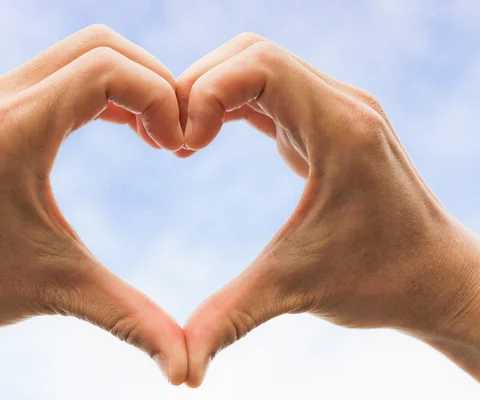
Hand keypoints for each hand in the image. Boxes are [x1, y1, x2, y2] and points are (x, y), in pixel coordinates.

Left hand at [0, 24, 187, 383]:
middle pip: (102, 45)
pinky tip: (126, 127)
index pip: (107, 69)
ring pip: (83, 50)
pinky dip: (106, 89)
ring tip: (156, 134)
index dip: (161, 97)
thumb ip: (132, 322)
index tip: (179, 146)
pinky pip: (64, 71)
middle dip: (155, 82)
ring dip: (131, 82)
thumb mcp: (59, 292)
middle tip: (175, 136)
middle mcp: (1, 97)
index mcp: (16, 130)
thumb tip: (187, 374)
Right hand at [177, 33, 479, 386]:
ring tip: (183, 141)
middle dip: (198, 86)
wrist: (437, 277)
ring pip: (258, 64)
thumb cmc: (381, 281)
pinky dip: (230, 104)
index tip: (181, 144)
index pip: (260, 64)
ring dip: (212, 92)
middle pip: (252, 52)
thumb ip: (232, 318)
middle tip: (170, 139)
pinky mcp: (327, 122)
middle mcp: (341, 104)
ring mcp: (336, 108)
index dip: (205, 91)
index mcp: (340, 128)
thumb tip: (181, 372)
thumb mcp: (297, 291)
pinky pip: (269, 90)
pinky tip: (206, 140)